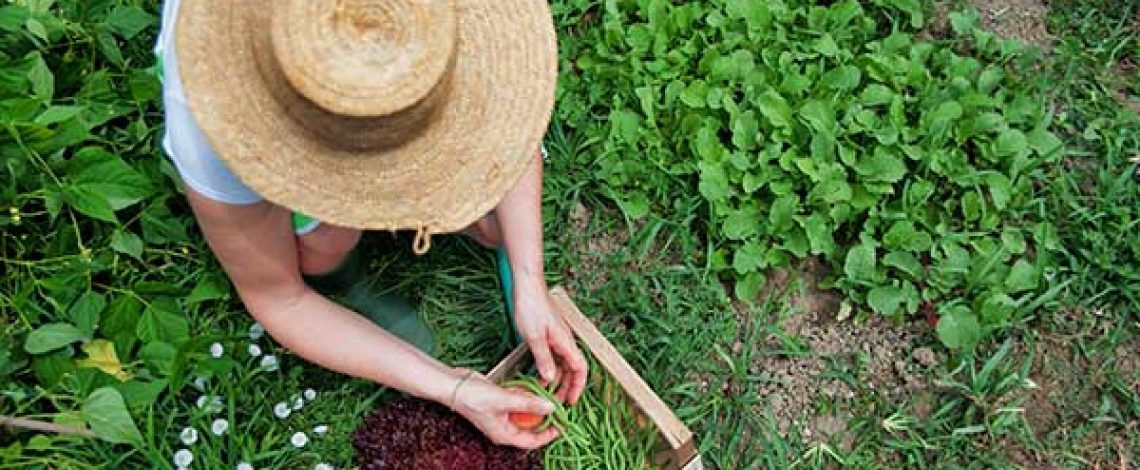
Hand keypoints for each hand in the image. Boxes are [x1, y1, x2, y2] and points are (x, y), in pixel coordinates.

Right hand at [448, 369, 558, 448]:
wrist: (453, 384)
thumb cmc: (472, 397)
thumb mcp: (504, 400)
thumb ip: (528, 404)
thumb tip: (550, 407)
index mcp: (504, 434)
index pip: (532, 441)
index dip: (549, 435)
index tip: (562, 424)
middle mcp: (504, 426)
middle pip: (531, 426)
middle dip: (545, 416)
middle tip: (558, 405)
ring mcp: (502, 414)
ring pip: (526, 412)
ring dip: (536, 403)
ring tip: (550, 393)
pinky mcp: (500, 402)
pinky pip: (518, 401)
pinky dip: (526, 394)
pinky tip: (533, 386)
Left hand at [513, 287, 587, 403]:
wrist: (527, 285)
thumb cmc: (531, 306)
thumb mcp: (534, 337)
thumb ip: (543, 359)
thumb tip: (551, 379)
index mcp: (565, 341)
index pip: (580, 368)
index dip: (578, 386)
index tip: (570, 401)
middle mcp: (565, 340)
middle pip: (572, 368)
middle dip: (566, 387)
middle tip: (556, 401)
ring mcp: (557, 336)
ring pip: (562, 363)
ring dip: (557, 378)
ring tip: (546, 391)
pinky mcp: (549, 333)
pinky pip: (554, 355)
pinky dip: (549, 367)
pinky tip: (538, 374)